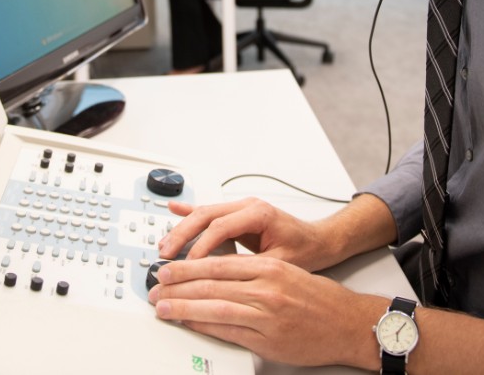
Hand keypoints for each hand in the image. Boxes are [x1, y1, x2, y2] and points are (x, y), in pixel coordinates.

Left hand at [149, 255, 381, 367]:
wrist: (349, 323)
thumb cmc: (318, 299)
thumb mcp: (286, 271)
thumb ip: (253, 270)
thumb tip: (216, 272)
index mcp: (269, 267)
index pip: (219, 263)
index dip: (188, 265)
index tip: (168, 267)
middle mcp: (267, 287)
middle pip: (212, 283)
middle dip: (179, 285)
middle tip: (156, 286)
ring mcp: (267, 315)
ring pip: (215, 307)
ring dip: (184, 307)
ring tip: (164, 307)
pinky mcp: (268, 339)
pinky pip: (228, 331)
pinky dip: (204, 326)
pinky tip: (189, 323)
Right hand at [158, 198, 333, 270]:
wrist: (319, 241)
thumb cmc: (304, 251)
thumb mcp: (279, 264)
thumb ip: (251, 267)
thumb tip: (223, 277)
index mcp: (259, 214)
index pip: (221, 227)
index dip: (200, 245)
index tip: (187, 263)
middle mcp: (248, 206)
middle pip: (207, 215)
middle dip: (183, 234)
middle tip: (166, 254)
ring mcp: (241, 207)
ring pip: (204, 213)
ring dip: (183, 228)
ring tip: (165, 246)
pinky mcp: (237, 214)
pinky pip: (209, 211)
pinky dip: (190, 212)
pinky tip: (174, 211)